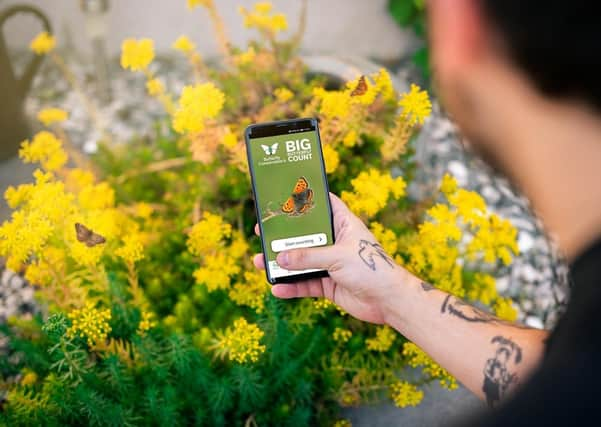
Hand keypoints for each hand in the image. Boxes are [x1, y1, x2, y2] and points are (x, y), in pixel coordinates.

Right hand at [253, 193, 410, 324]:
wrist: (389, 301)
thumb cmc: (372, 269)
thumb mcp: (337, 257)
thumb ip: (308, 257)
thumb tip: (280, 257)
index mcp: (344, 224)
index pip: (324, 204)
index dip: (307, 198)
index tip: (285, 194)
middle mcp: (336, 242)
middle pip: (305, 235)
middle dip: (284, 236)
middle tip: (262, 231)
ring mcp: (331, 264)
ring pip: (301, 261)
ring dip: (282, 263)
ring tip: (259, 262)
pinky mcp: (329, 285)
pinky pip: (305, 284)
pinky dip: (291, 287)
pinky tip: (276, 288)